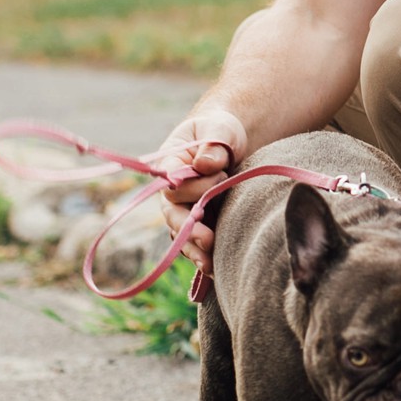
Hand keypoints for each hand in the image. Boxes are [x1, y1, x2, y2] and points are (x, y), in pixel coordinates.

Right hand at [154, 110, 247, 267]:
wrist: (231, 143)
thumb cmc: (221, 131)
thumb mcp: (220, 129)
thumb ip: (213, 143)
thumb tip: (205, 164)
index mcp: (170, 163)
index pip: (172, 182)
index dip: (192, 185)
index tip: (219, 176)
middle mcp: (171, 190)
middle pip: (172, 213)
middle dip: (189, 228)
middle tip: (208, 240)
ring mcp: (183, 209)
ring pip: (181, 233)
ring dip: (193, 249)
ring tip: (209, 264)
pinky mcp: (198, 223)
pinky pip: (194, 242)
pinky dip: (204, 256)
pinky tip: (215, 271)